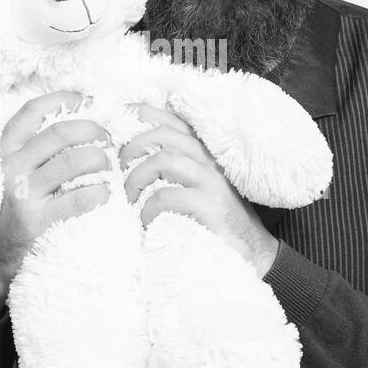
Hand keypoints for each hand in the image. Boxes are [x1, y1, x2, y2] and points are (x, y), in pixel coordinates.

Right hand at [0, 90, 111, 323]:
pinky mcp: (36, 222)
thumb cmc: (5, 214)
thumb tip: (71, 123)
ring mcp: (23, 195)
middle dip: (92, 128)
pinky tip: (106, 192)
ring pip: (73, 162)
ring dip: (100, 158)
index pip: (31, 112)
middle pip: (59, 133)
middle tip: (108, 136)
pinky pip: (78, 198)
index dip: (62, 99)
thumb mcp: (8, 176)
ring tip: (109, 163)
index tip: (86, 99)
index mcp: (4, 152)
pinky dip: (100, 192)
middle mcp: (11, 169)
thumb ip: (30, 152)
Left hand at [119, 103, 279, 278]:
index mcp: (203, 151)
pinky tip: (147, 221)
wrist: (251, 251)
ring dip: (137, 178)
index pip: (170, 120)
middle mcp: (209, 159)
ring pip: (163, 160)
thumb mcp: (197, 185)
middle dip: (131, 149)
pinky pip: (167, 196)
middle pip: (162, 134)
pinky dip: (148, 209)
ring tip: (131, 198)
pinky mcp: (210, 205)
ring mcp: (211, 180)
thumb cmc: (214, 219)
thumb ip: (174, 167)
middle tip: (120, 172)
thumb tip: (130, 155)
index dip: (140, 116)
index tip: (116, 125)